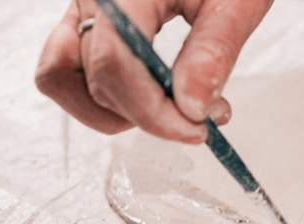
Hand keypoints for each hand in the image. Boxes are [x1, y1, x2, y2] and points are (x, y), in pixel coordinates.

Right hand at [35, 0, 271, 143]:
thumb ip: (214, 51)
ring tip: (175, 108)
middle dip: (146, 114)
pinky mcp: (90, 22)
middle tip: (201, 118)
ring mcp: (84, 9)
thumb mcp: (238, 1)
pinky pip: (72, 71)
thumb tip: (192, 108)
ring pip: (65, 80)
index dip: (151, 111)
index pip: (113, 63)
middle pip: (91, 80)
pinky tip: (155, 95)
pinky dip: (109, 96)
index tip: (195, 130)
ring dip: (119, 111)